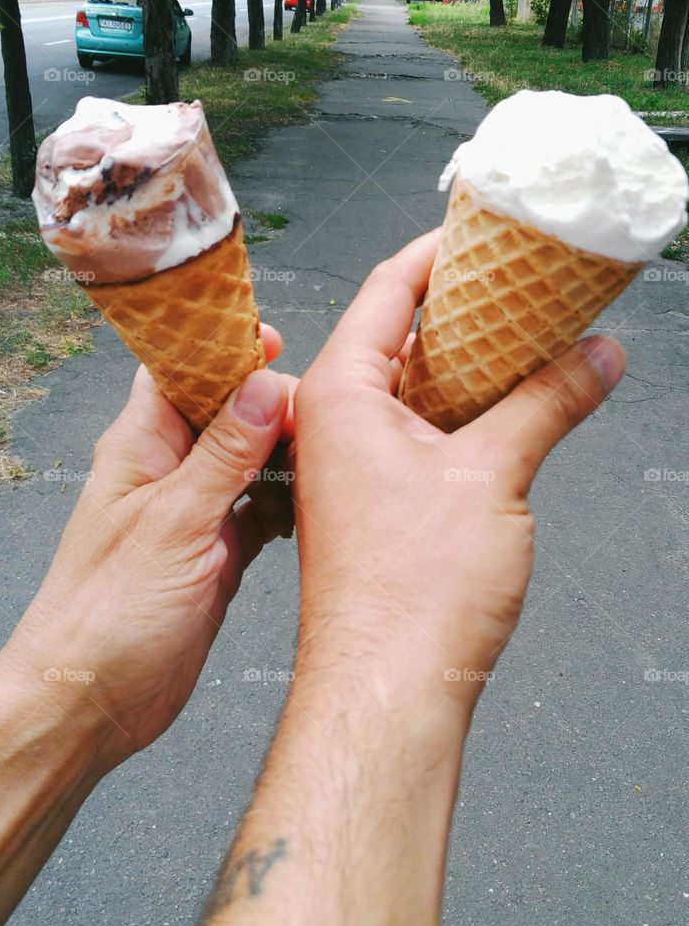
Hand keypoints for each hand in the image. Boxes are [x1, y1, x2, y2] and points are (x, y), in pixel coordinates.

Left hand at [0, 325, 295, 770]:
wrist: (89, 703)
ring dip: (289, 453)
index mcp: (141, 446)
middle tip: (327, 411)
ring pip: (252, 459)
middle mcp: (168, 471)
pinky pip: (262, 509)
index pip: (182, 369)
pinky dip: (290, 502)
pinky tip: (320, 502)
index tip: (276, 340)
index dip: (225, 347)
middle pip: (229, 410)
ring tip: (335, 450)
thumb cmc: (104, 615)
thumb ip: (224, 455)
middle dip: (275, 402)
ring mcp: (195, 512)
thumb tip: (267, 387)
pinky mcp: (218, 553)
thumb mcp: (174, 523)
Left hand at [293, 232, 625, 730]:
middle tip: (525, 286)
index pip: (387, 290)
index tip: (487, 232)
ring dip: (468, 366)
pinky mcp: (370, 506)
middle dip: (466, 309)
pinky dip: (460, 415)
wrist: (387, 693)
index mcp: (338, 395)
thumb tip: (594, 356)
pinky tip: (507, 412)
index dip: (440, 252)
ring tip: (530, 343)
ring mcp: (348, 468)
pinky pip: (415, 435)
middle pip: (399, 335)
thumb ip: (549, 402)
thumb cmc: (407, 597)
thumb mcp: (494, 474)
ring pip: (411, 390)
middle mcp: (331, 426)